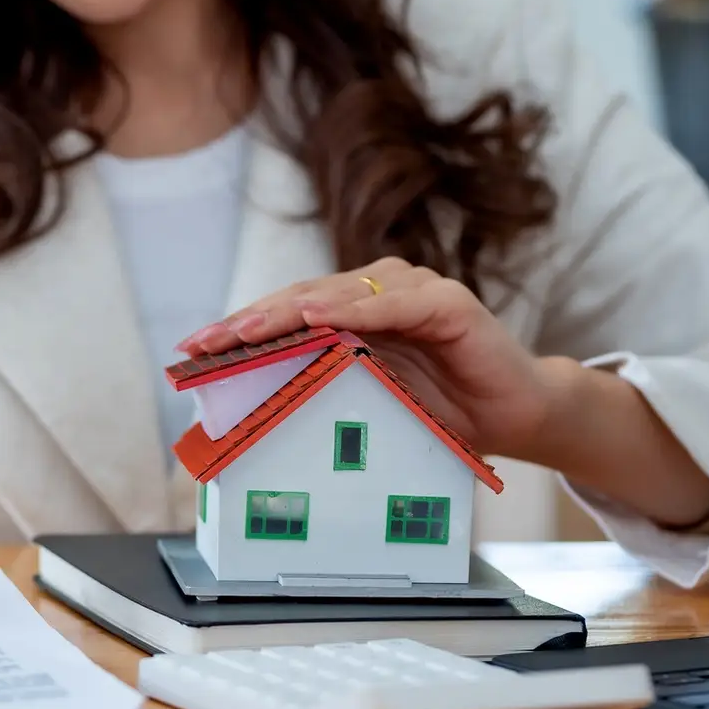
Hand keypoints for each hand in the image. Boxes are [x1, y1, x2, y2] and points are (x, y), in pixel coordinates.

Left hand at [175, 257, 561, 458]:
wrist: (516, 418)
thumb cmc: (440, 412)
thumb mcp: (369, 405)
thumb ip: (325, 389)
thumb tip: (253, 407)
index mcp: (352, 313)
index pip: (285, 315)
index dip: (239, 329)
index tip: (192, 350)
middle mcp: (376, 292)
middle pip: (300, 300)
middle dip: (249, 322)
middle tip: (207, 343)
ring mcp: (412, 291)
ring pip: (337, 296)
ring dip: (290, 312)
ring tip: (249, 330)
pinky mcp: (448, 303)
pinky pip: (394, 305)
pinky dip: (356, 311)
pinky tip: (321, 319)